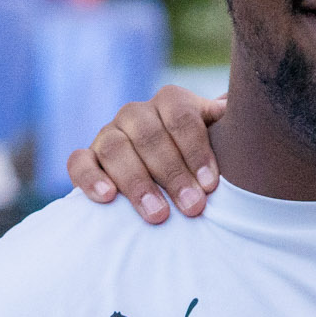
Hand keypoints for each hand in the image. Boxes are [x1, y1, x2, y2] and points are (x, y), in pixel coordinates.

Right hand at [66, 85, 227, 223]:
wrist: (165, 167)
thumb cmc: (200, 156)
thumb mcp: (220, 137)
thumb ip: (230, 125)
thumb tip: (236, 108)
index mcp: (170, 101)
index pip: (181, 117)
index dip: (196, 150)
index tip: (211, 184)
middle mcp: (136, 113)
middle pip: (149, 136)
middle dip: (173, 174)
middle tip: (193, 207)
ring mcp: (108, 133)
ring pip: (115, 149)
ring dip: (138, 183)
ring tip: (158, 214)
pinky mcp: (86, 157)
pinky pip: (79, 162)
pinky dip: (90, 179)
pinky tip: (107, 198)